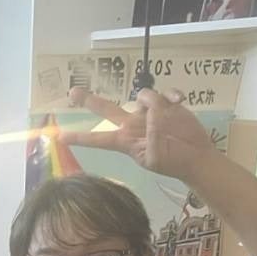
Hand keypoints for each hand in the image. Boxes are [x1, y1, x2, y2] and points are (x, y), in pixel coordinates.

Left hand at [61, 86, 215, 182]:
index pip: (98, 139)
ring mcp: (149, 112)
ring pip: (142, 95)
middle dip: (89, 100)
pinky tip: (179, 100)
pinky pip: (164, 92)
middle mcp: (132, 124)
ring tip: (167, 115)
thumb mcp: (156, 158)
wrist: (195, 157)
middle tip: (72, 92)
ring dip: (153, 101)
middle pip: (106, 109)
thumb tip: (152, 116)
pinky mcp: (166, 104)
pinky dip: (172, 95)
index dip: (80, 138)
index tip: (60, 137)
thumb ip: (150, 139)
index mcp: (125, 141)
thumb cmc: (173, 162)